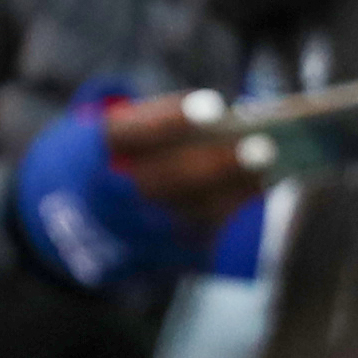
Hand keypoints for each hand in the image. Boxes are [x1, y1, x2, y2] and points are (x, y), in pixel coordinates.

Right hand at [90, 90, 270, 241]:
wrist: (84, 214)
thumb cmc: (119, 154)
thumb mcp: (120, 130)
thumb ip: (163, 119)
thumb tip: (233, 118)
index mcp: (93, 154)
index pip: (131, 134)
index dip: (174, 120)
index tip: (217, 104)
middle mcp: (113, 197)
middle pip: (171, 180)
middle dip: (220, 163)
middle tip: (264, 145)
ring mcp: (140, 230)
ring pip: (195, 213)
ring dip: (238, 189)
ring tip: (273, 162)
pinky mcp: (168, 253)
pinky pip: (207, 233)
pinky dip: (236, 207)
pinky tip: (261, 185)